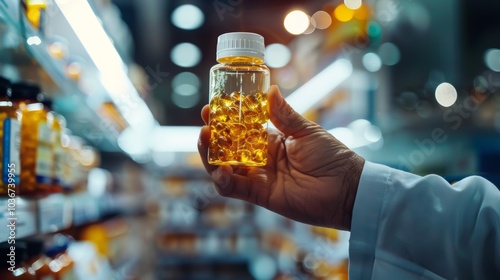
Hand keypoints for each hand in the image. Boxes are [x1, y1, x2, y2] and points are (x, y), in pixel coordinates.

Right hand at [197, 85, 364, 229]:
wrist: (346, 187)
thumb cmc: (331, 156)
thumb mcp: (305, 130)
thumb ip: (284, 114)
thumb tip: (270, 88)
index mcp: (270, 140)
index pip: (239, 129)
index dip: (223, 120)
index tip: (211, 107)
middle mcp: (259, 158)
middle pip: (226, 149)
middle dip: (211, 137)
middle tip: (204, 125)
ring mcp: (258, 177)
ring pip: (224, 168)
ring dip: (210, 156)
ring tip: (205, 141)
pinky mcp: (260, 195)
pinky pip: (234, 189)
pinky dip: (223, 181)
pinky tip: (221, 169)